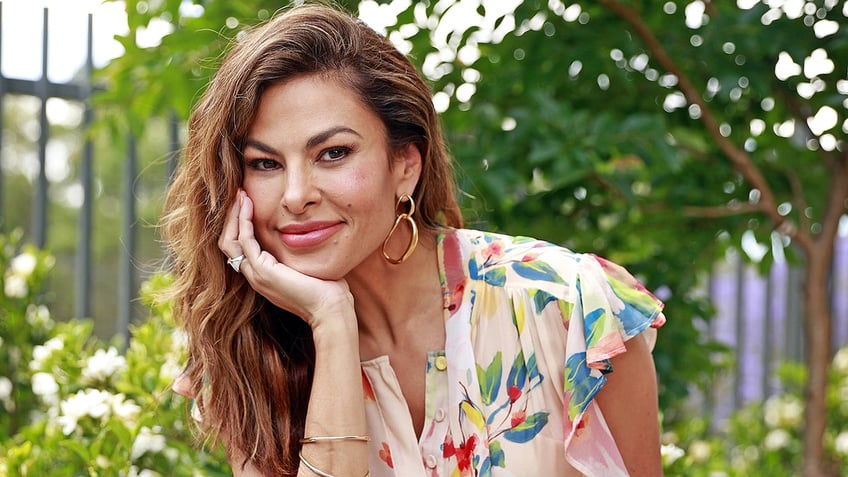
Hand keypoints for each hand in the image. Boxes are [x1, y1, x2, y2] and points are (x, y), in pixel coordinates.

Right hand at [218, 190, 353, 326]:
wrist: (330, 308)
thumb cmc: (327, 288)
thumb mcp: (307, 265)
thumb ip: (300, 251)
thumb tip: (309, 232)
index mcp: (263, 276)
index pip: (239, 247)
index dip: (239, 224)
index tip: (247, 202)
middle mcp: (254, 276)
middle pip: (228, 243)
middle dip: (232, 218)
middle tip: (239, 194)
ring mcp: (256, 275)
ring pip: (230, 241)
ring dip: (234, 216)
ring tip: (241, 195)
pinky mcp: (263, 271)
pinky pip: (245, 240)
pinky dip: (244, 220)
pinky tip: (249, 204)